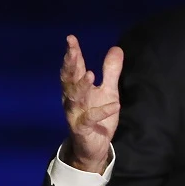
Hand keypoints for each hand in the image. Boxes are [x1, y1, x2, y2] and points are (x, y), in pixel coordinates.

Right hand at [60, 35, 123, 173]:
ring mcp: (75, 115)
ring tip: (89, 73)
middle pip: (68, 81)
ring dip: (81, 86)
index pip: (72, 69)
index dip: (72, 54)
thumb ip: (110, 71)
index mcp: (76, 89)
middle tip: (73, 51)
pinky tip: (114, 105)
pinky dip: (102, 112)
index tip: (71, 39)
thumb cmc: (98, 116)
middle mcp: (72, 100)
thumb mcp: (108, 91)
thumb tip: (116, 48)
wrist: (93, 146)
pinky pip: (91, 119)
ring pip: (75, 99)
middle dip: (70, 65)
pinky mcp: (83, 129)